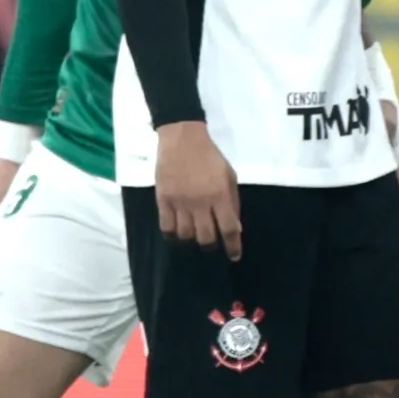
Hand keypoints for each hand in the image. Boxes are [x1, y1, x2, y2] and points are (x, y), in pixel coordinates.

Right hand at [155, 121, 242, 258]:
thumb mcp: (230, 176)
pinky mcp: (163, 201)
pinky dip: (172, 235)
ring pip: (185, 235)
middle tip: (212, 243)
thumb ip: (232, 201)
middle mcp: (200, 203)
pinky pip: (166, 227)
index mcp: (220, 196)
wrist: (182, 140)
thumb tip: (235, 227)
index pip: (229, 229)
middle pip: (206, 237)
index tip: (234, 256)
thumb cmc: (210, 157)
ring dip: (192, 239)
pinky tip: (177, 233)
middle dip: (211, 245)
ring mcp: (179, 203)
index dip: (233, 246)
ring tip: (195, 235)